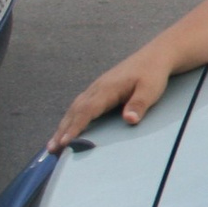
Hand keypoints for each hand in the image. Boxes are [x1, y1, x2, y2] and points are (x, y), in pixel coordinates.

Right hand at [49, 48, 171, 151]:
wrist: (155, 56)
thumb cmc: (153, 74)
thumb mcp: (151, 89)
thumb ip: (139, 104)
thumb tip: (129, 120)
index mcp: (107, 88)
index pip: (87, 110)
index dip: (75, 127)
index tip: (65, 142)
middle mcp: (97, 88)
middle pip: (75, 111)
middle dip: (62, 130)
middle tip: (52, 149)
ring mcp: (96, 88)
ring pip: (74, 108)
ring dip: (63, 126)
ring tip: (53, 145)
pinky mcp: (99, 90)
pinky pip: (80, 106)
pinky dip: (71, 118)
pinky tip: (67, 128)